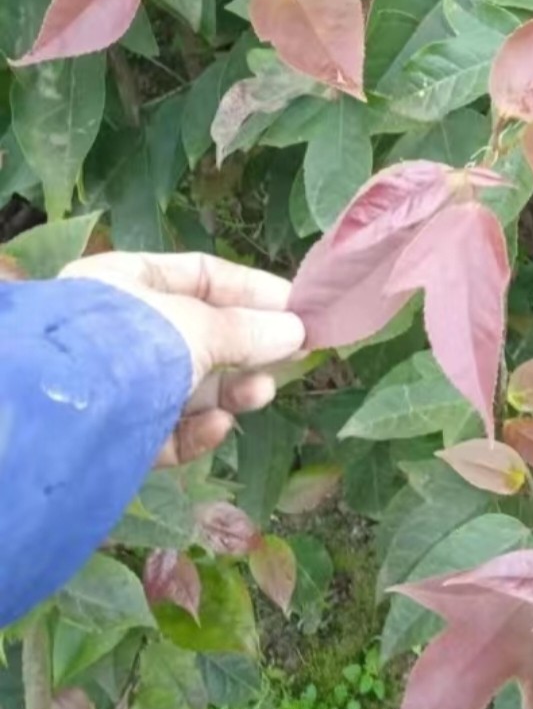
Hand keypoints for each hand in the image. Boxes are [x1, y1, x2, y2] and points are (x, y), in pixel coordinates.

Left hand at [60, 252, 305, 465]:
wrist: (58, 418)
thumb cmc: (128, 347)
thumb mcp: (198, 328)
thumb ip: (249, 331)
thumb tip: (297, 331)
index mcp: (127, 283)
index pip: (202, 275)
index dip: (254, 290)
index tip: (298, 308)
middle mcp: (120, 329)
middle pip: (202, 334)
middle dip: (249, 348)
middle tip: (293, 357)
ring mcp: (117, 383)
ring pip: (189, 386)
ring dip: (231, 391)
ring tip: (260, 394)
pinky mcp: (116, 433)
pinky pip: (167, 426)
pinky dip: (196, 428)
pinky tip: (219, 426)